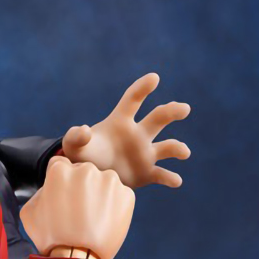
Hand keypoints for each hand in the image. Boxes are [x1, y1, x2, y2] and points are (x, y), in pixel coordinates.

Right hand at [20, 157, 134, 258]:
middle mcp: (86, 169)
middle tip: (79, 213)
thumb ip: (40, 190)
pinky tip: (105, 221)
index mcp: (61, 169)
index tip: (65, 199)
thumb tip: (50, 185)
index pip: (62, 166)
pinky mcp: (127, 194)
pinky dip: (115, 206)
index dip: (62, 184)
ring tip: (93, 219)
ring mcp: (109, 181)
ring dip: (99, 195)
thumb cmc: (51, 238)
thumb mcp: (30, 211)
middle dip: (82, 188)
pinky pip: (120, 195)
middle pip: (84, 172)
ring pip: (103, 183)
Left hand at [61, 73, 190, 189]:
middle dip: (172, 112)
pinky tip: (176, 180)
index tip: (154, 78)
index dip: (143, 88)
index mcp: (120, 122)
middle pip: (158, 118)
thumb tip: (84, 130)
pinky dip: (170, 178)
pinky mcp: (147, 173)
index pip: (133, 100)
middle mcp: (137, 135)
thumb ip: (75, 136)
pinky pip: (162, 175)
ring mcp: (144, 154)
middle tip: (184, 108)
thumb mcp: (74, 146)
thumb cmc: (83, 156)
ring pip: (167, 147)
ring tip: (184, 152)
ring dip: (177, 148)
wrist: (90, 178)